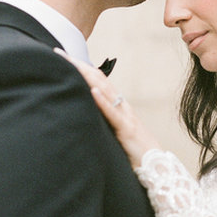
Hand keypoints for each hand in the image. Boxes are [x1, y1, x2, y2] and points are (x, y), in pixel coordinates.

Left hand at [55, 51, 159, 167]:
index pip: (98, 81)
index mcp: (119, 105)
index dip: (82, 68)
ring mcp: (125, 115)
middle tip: (60, 53)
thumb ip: (105, 119)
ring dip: (88, 76)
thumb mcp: (115, 130)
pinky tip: (93, 91)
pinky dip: (103, 101)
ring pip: (105, 91)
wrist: (156, 164)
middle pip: (99, 80)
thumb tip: (87, 110)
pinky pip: (113, 113)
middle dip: (79, 65)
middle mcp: (122, 105)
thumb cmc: (135, 149)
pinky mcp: (126, 129)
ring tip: (72, 63)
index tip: (64, 57)